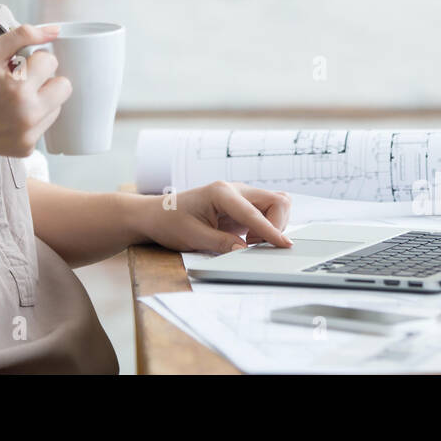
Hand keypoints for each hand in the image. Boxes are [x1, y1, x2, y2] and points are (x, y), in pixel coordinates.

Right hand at [0, 23, 71, 158]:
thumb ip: (22, 36)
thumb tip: (55, 31)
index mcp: (18, 88)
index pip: (50, 61)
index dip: (33, 59)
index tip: (16, 65)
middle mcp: (27, 114)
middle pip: (64, 86)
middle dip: (46, 79)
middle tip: (21, 81)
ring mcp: (28, 135)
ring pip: (57, 105)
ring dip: (41, 98)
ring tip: (13, 99)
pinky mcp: (27, 148)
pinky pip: (45, 124)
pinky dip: (33, 117)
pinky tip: (10, 115)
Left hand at [137, 181, 293, 253]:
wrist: (156, 215)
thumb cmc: (170, 222)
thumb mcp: (193, 237)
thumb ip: (222, 244)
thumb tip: (246, 251)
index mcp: (221, 193)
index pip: (254, 213)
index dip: (271, 231)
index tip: (284, 245)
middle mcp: (234, 189)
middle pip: (275, 200)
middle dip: (276, 225)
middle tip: (257, 246)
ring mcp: (240, 196)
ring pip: (275, 203)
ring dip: (273, 224)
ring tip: (252, 242)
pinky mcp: (241, 205)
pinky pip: (267, 211)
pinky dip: (268, 225)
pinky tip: (250, 239)